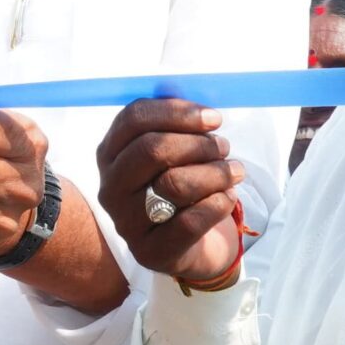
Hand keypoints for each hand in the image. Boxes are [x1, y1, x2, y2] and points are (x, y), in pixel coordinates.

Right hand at [96, 99, 247, 289]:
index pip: (133, 118)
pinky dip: (218, 203)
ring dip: (216, 173)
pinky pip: (190, 221)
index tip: (213, 118)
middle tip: (224, 146)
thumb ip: (177, 121)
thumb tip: (196, 93)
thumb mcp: (172, 152)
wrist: (187, 243)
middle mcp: (111, 187)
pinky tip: (227, 197)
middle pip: (152, 149)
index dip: (177, 112)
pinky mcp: (151, 252)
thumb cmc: (180, 184)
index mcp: (110, 153)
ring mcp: (127, 223)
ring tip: (234, 171)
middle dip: (199, 144)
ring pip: (174, 184)